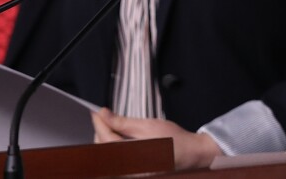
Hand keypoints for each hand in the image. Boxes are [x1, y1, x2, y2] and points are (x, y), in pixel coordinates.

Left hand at [91, 108, 222, 168]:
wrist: (189, 154)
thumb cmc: (172, 139)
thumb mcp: (147, 125)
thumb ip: (122, 122)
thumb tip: (104, 115)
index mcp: (131, 156)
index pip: (105, 139)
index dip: (99, 124)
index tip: (96, 112)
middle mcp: (127, 169)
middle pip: (103, 151)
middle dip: (101, 132)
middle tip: (103, 117)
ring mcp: (130, 173)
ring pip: (108, 157)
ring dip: (105, 141)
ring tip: (110, 126)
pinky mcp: (133, 173)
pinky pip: (116, 162)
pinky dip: (113, 149)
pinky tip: (118, 139)